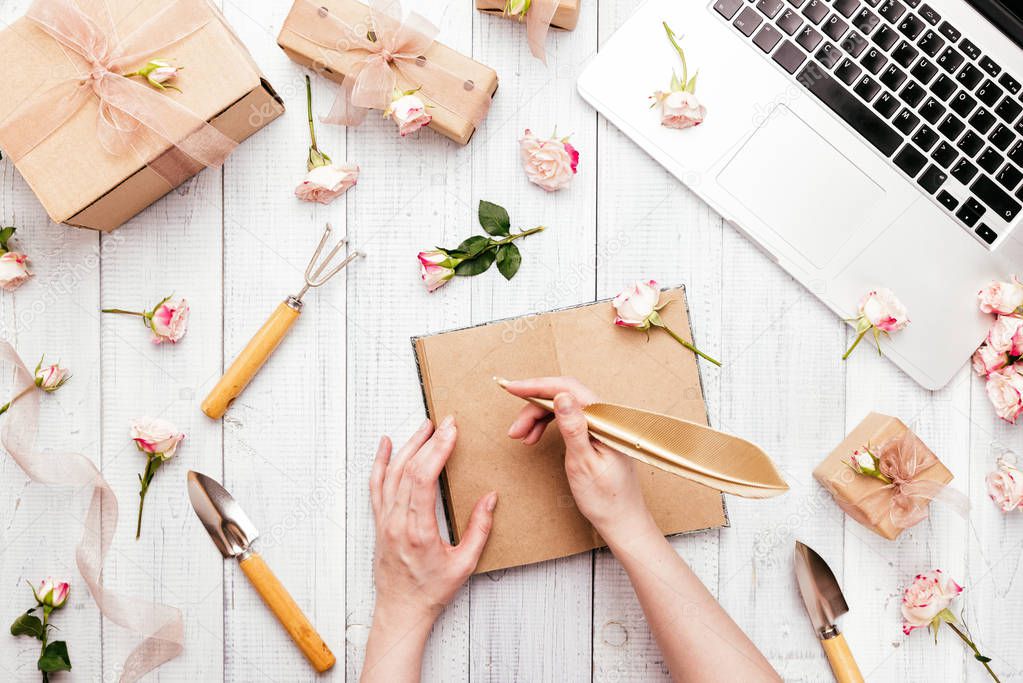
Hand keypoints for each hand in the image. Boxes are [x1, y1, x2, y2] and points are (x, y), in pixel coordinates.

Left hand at [369, 417, 496, 623]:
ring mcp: (384, 520)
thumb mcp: (464, 563)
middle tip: (446, 422)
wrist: (401, 610)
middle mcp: (396, 521)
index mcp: (418, 530)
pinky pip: (376, 485)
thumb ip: (479, 529)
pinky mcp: (379, 522)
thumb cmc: (431, 591)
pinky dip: (380, 462)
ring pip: (392, 473)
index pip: (424, 478)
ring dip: (409, 445)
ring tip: (425, 426)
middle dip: (429, 441)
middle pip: (409, 469)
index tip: (451, 431)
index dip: (438, 450)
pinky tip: (387, 445)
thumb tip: (491, 498)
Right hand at [503, 377, 654, 542]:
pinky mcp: (596, 433)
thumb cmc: (606, 498)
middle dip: (534, 408)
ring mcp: (601, 425)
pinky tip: (535, 437)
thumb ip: (573, 427)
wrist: (622, 521)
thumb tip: (561, 396)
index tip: (512, 388)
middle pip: (564, 396)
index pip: (569, 389)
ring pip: (563, 407)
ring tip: (522, 437)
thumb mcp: (583, 463)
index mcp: (607, 421)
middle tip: (514, 430)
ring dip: (538, 418)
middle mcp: (607, 418)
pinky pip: (569, 419)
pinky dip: (549, 425)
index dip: (537, 386)